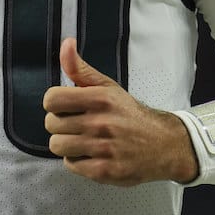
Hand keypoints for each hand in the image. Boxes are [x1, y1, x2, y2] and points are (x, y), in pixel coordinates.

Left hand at [43, 38, 196, 186]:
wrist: (163, 144)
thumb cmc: (129, 114)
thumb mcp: (108, 87)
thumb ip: (81, 68)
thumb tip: (66, 43)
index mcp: (100, 99)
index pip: (51, 99)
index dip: (55, 103)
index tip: (66, 107)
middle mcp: (101, 123)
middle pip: (51, 124)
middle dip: (60, 124)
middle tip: (77, 124)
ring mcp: (103, 149)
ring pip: (57, 145)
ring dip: (67, 144)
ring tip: (83, 140)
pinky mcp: (104, 171)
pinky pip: (70, 164)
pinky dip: (77, 160)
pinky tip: (92, 154)